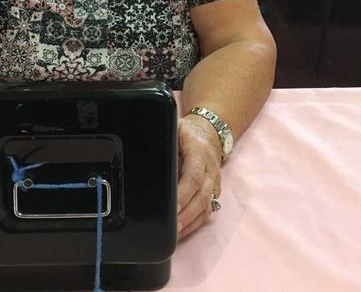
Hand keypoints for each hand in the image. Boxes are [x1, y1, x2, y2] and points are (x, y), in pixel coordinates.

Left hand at [176, 115, 221, 238]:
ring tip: (175, 234)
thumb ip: (164, 139)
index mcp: (199, 151)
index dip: (184, 193)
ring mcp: (214, 181)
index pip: (193, 176)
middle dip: (187, 213)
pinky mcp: (214, 190)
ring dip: (191, 221)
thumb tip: (146, 155)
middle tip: (172, 227)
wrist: (209, 132)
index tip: (172, 206)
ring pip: (207, 205)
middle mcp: (210, 168)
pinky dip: (196, 222)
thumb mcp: (175, 128)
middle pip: (202, 195)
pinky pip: (208, 209)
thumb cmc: (187, 132)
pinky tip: (183, 230)